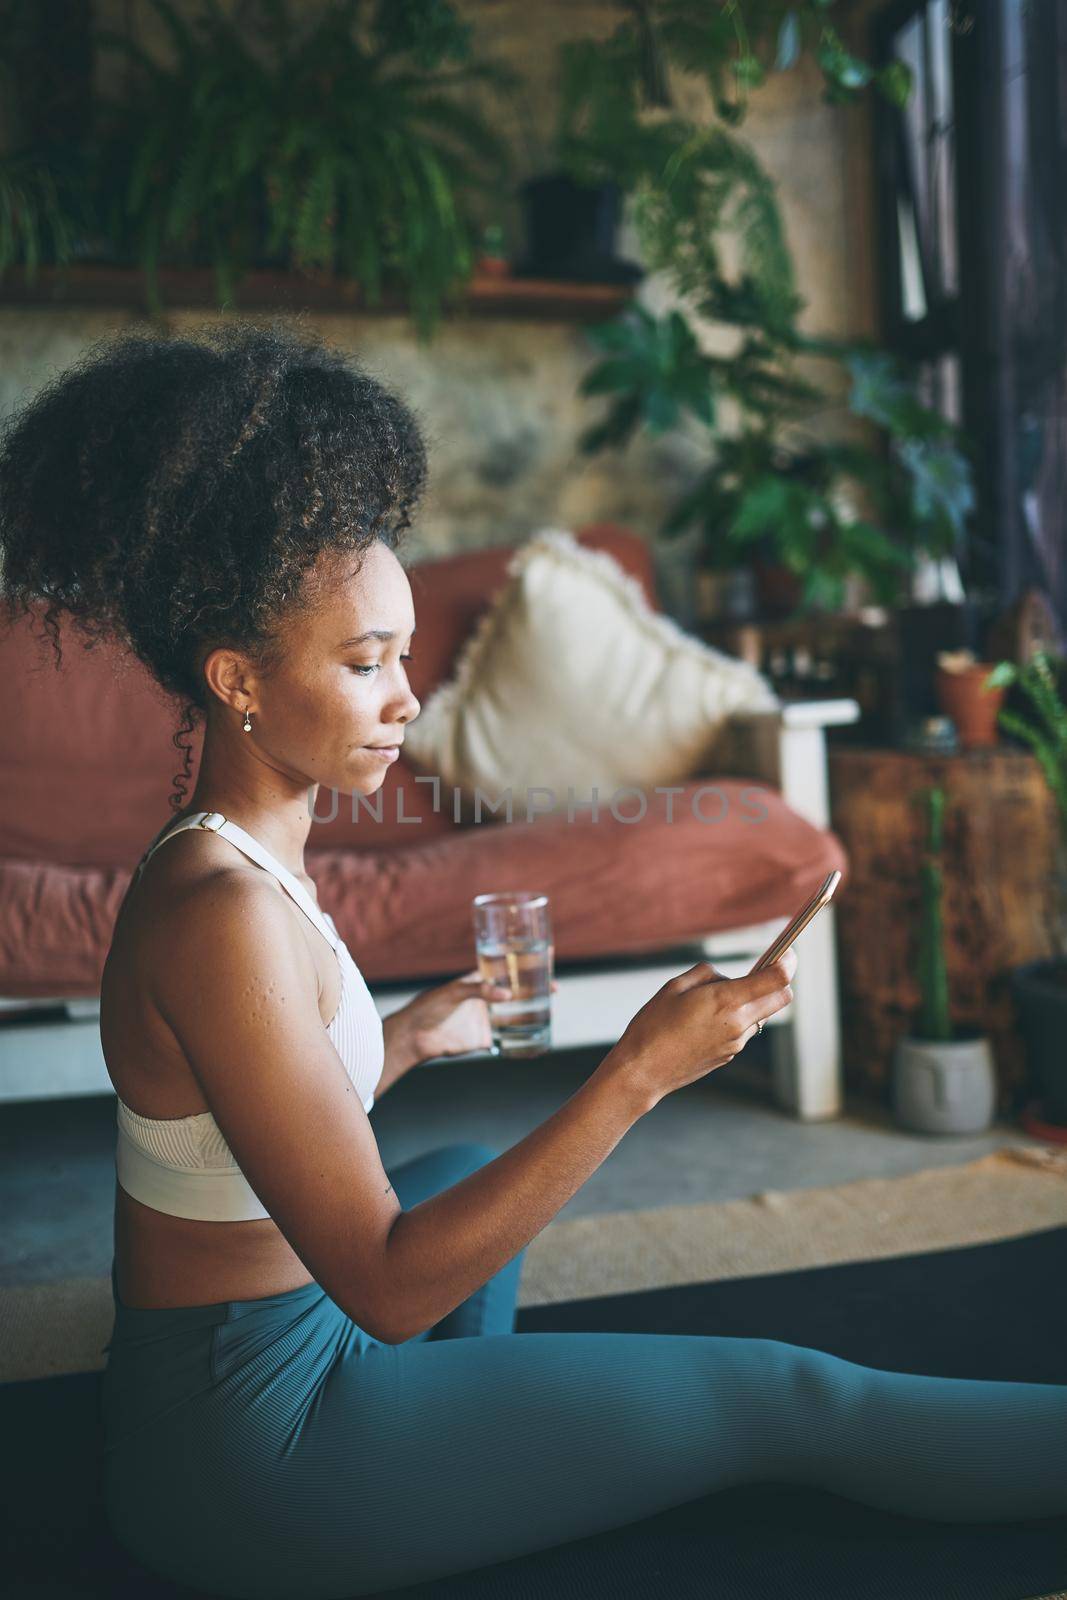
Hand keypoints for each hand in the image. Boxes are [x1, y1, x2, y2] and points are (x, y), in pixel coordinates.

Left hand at [404, 970, 560, 1061]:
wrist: (414, 1036)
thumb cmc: (429, 1006)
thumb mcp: (454, 992)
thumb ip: (480, 991)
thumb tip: (508, 995)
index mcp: (479, 981)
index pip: (506, 968)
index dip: (524, 962)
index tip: (545, 954)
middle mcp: (485, 999)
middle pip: (516, 992)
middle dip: (536, 988)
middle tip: (555, 986)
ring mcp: (486, 1019)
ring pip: (515, 1015)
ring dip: (532, 1013)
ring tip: (551, 1009)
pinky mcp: (483, 1039)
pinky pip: (506, 1040)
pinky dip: (521, 1040)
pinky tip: (537, 1038)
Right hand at [602, 947, 797, 1109]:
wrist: (643, 1070)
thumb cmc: (653, 1026)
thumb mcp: (675, 986)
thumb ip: (707, 975)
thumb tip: (726, 979)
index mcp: (725, 1001)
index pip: (776, 979)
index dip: (788, 961)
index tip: (787, 952)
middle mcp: (738, 1023)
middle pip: (782, 999)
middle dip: (777, 982)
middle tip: (758, 972)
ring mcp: (736, 1043)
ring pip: (761, 1015)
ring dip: (751, 1002)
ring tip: (712, 1001)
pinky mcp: (729, 1055)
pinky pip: (743, 1030)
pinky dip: (735, 1019)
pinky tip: (704, 1021)